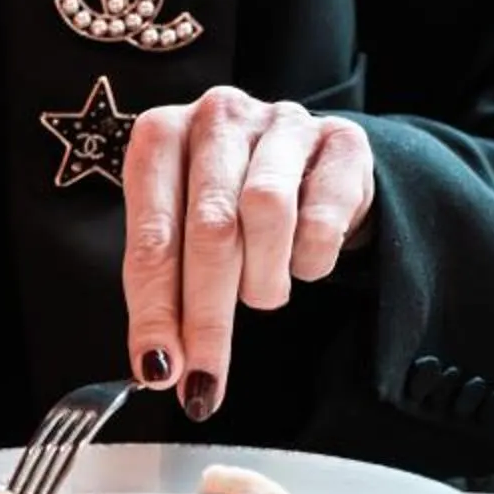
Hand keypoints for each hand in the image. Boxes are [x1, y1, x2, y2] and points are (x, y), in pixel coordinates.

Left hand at [121, 86, 375, 423]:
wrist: (308, 162)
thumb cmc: (229, 203)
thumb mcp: (183, 232)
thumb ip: (165, 285)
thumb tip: (159, 366)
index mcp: (161, 135)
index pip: (152, 235)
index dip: (155, 310)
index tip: (158, 370)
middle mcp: (218, 116)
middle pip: (210, 229)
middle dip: (207, 317)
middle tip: (206, 377)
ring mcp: (282, 122)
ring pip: (267, 213)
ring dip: (263, 279)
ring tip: (263, 295)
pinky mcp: (342, 141)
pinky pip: (324, 217)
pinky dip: (310, 260)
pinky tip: (302, 262)